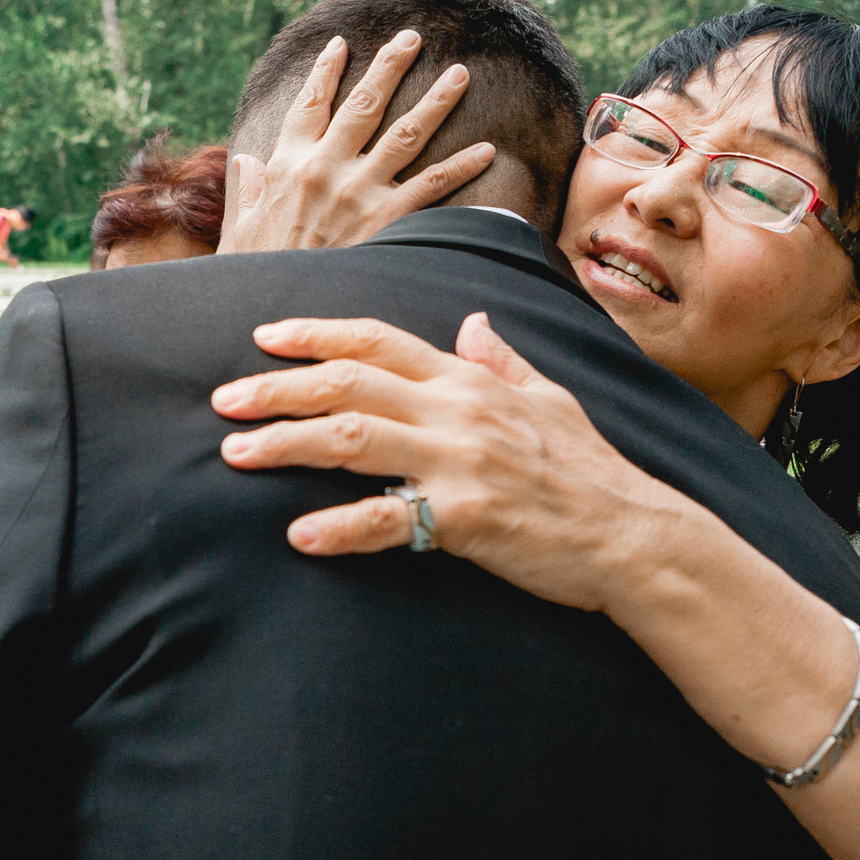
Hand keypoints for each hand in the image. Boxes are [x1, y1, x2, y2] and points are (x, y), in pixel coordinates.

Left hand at [211, 312, 658, 614]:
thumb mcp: (550, 400)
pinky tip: (298, 536)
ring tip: (235, 455)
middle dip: (276, 388)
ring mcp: (460, 461)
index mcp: (470, 379)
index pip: (378, 338)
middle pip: (347, 382)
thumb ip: (502, 362)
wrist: (636, 535)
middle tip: (222, 401)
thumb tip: (473, 323)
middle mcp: (458, 409)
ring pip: (351, 437)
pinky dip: (338, 528)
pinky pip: (388, 519)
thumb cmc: (591, 471)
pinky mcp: (466, 517)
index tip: (263, 337)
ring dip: (285, 444)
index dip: (315, 333)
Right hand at [217, 32, 490, 255]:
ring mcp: (358, 192)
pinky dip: (461, 167)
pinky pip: (431, 186)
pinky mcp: (386, 221)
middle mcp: (325, 168)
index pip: (309, 104)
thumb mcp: (240, 228)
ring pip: (405, 133)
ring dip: (436, 101)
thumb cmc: (256, 273)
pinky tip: (487, 150)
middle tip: (412, 37)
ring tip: (460, 74)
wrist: (275, 307)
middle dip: (389, 66)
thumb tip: (245, 160)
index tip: (341, 45)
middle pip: (364, 104)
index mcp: (287, 165)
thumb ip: (245, 189)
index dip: (326, 72)